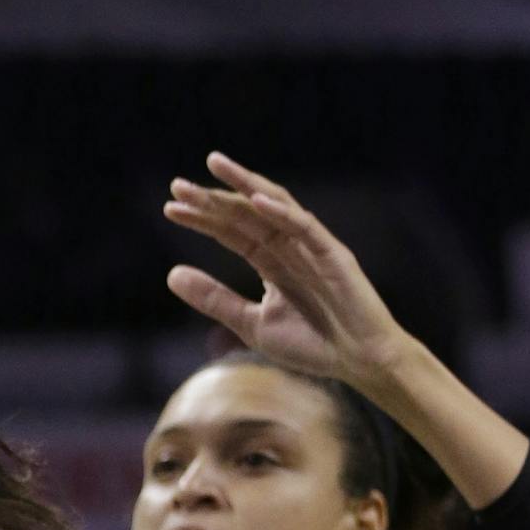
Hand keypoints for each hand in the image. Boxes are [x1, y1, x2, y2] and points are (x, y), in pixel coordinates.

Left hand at [163, 152, 411, 385]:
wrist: (359, 363)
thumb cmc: (312, 344)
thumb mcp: (251, 323)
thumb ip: (214, 298)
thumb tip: (171, 274)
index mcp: (271, 261)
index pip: (231, 231)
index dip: (202, 218)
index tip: (170, 207)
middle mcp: (290, 247)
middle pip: (246, 214)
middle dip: (213, 198)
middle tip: (178, 185)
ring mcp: (312, 247)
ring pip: (275, 207)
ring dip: (245, 186)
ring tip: (215, 167)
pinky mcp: (334, 255)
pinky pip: (305, 227)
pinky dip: (281, 212)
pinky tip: (255, 200)